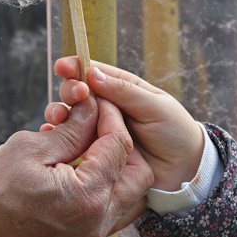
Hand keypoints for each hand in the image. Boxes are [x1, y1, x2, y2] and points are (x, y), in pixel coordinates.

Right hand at [0, 93, 152, 236]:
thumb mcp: (31, 148)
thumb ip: (72, 130)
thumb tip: (93, 109)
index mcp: (87, 197)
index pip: (119, 146)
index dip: (110, 116)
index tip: (95, 101)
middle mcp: (96, 222)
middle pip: (138, 176)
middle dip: (123, 144)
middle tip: (98, 124)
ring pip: (129, 197)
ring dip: (118, 168)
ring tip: (90, 146)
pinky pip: (110, 212)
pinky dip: (105, 188)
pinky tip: (81, 169)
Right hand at [46, 58, 203, 192]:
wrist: (183, 169)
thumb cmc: (174, 131)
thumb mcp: (154, 106)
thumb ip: (124, 91)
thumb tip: (93, 73)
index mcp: (122, 88)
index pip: (94, 72)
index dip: (76, 67)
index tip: (62, 67)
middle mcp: (106, 107)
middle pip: (77, 94)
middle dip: (69, 91)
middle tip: (73, 95)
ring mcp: (99, 130)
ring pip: (71, 117)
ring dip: (61, 114)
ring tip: (59, 117)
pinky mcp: (94, 151)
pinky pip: (73, 142)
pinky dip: (60, 138)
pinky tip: (52, 137)